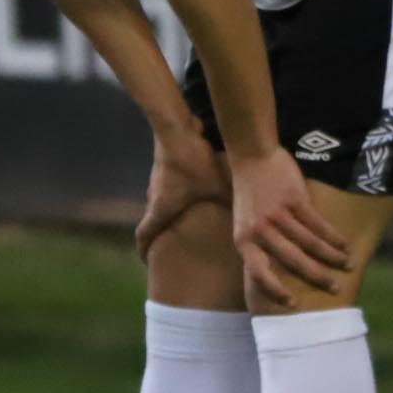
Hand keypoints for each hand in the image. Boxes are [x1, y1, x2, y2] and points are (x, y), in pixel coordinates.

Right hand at [135, 130, 229, 261]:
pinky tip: (191, 195)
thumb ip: (231, 204)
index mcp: (161, 209)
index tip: (146, 262)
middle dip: (160, 235)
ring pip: (160, 204)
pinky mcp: (163, 168)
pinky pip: (166, 190)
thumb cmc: (193, 163)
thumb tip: (249, 222)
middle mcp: (153, 197)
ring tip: (184, 223)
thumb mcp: (218, 187)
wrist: (179, 130)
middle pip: (153, 221)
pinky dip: (174, 198)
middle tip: (172, 247)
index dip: (143, 251)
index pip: (144, 236)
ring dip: (168, 214)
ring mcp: (156, 181)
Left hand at [227, 149, 351, 306]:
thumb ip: (257, 246)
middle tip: (334, 289)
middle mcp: (260, 230)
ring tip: (347, 265)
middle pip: (292, 260)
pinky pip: (318, 223)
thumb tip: (276, 275)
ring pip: (310, 242)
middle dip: (316, 277)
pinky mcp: (294, 199)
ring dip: (332, 256)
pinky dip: (334, 236)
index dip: (275, 290)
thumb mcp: (244, 224)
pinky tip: (345, 244)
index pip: (258, 273)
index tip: (293, 303)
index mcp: (243, 240)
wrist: (252, 156)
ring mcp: (277, 214)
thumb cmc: (250, 195)